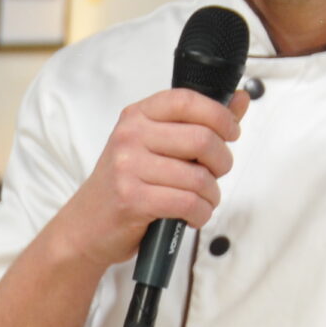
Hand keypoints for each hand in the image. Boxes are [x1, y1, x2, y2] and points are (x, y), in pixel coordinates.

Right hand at [43, 86, 249, 273]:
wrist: (86, 226)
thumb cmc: (125, 185)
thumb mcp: (155, 147)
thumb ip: (198, 123)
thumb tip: (239, 100)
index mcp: (137, 116)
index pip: (187, 100)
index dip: (219, 116)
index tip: (231, 133)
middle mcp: (130, 136)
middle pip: (202, 139)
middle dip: (221, 162)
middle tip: (215, 175)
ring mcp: (128, 167)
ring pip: (199, 177)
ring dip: (211, 195)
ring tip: (202, 201)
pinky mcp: (132, 199)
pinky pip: (188, 203)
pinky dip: (200, 214)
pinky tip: (193, 215)